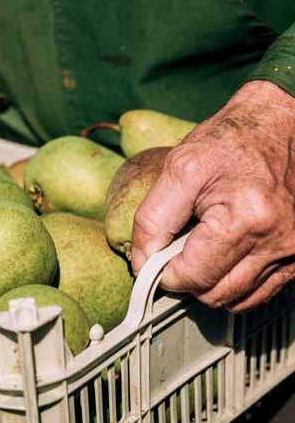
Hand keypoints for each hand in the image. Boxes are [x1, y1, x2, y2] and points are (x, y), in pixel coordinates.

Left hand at [131, 80, 294, 311]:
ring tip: (202, 249)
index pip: (192, 277)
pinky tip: (224, 256)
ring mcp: (292, 251)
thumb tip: (141, 261)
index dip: (163, 272)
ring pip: (237, 299)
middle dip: (187, 279)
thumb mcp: (179, 169)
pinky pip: (261, 291)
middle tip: (177, 250)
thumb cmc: (231, 141)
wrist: (281, 123)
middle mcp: (276, 241)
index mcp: (244, 220)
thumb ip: (152, 219)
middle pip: (214, 294)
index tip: (155, 258)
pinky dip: (236, 282)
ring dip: (211, 284)